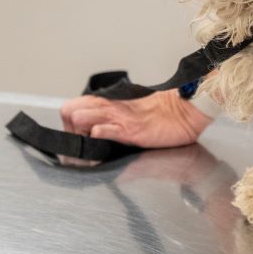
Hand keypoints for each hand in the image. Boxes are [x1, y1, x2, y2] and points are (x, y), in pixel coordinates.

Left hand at [60, 89, 211, 150]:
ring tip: (88, 148)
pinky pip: (104, 131)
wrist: (184, 112)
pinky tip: (99, 145)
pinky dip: (96, 139)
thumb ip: (113, 122)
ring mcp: (118, 118)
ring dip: (78, 135)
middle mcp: (109, 109)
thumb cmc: (161, 116)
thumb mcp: (130, 116)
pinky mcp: (129, 130)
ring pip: (79, 118)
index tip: (77, 138)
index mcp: (108, 105)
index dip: (69, 125)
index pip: (72, 107)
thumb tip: (96, 134)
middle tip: (80, 146)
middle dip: (68, 131)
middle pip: (68, 111)